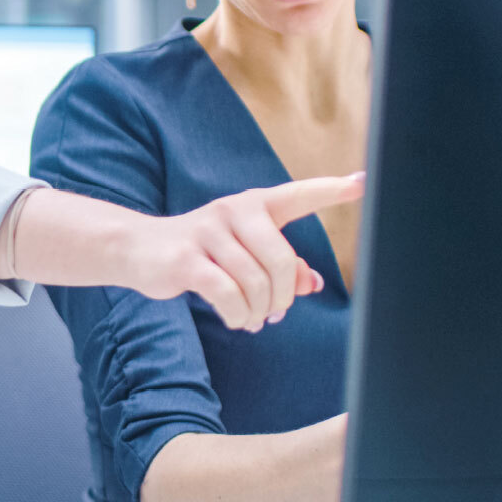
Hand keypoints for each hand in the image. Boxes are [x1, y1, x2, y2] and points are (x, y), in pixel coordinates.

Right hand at [128, 174, 363, 330]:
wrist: (140, 249)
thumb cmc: (203, 253)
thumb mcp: (245, 255)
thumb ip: (282, 267)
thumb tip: (312, 283)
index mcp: (255, 205)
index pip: (299, 195)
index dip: (330, 191)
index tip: (361, 184)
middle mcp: (234, 210)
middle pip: (281, 261)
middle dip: (283, 298)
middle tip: (275, 313)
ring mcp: (209, 232)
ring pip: (255, 284)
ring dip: (258, 311)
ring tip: (250, 317)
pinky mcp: (187, 258)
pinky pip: (228, 295)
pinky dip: (238, 315)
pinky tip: (235, 318)